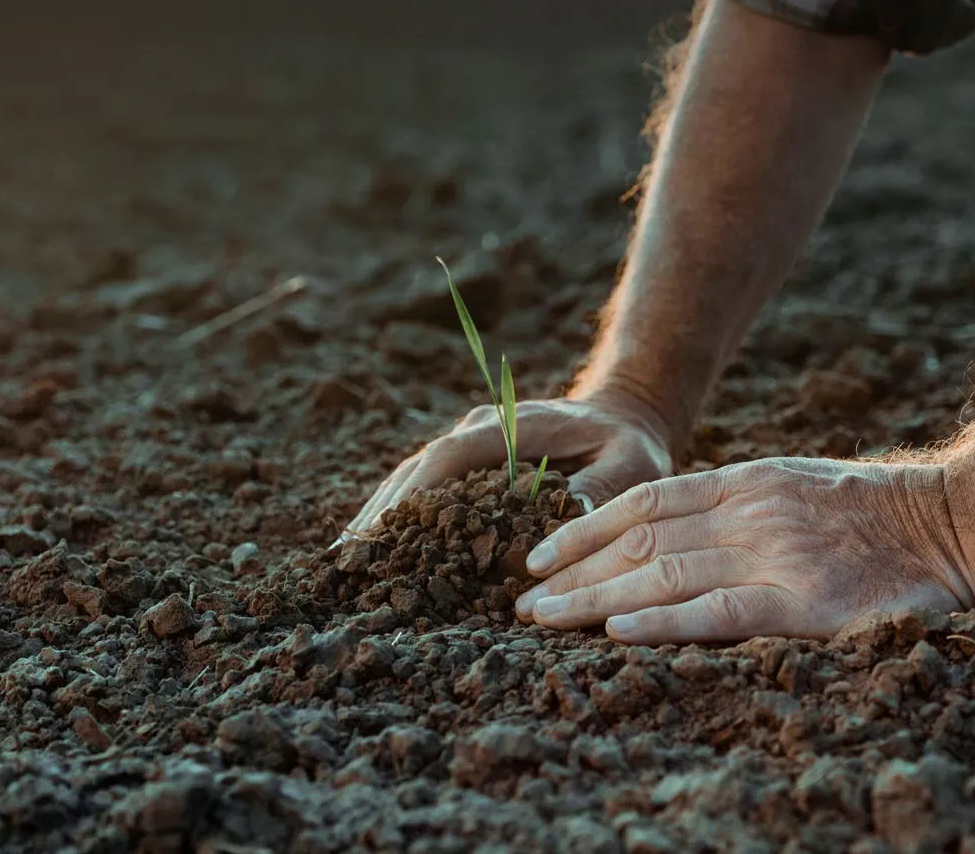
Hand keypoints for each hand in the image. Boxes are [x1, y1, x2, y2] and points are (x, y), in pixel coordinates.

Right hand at [345, 391, 672, 533]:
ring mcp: (470, 442)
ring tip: (342, 559)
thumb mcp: (631, 465)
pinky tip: (372, 548)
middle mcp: (480, 429)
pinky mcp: (468, 462)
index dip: (414, 492)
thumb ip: (599, 490)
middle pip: (418, 469)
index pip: (451, 457)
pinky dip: (397, 514)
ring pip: (412, 477)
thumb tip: (564, 520)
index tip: (383, 529)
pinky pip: (424, 486)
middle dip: (381, 511)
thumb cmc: (630, 445)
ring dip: (379, 515)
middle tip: (343, 558)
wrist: (624, 416)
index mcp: (512, 426)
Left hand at [513, 457, 974, 643]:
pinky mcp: (804, 602)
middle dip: (574, 571)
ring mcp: (776, 556)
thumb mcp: (803, 486)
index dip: (585, 527)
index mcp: (749, 482)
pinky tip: (618, 633)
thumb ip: (744, 505)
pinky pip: (719, 611)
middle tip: (524, 602)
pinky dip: (664, 622)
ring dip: (594, 599)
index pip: (646, 502)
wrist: (964, 523)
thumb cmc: (886, 516)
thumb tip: (678, 532)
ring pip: (663, 575)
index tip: (542, 555)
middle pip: (640, 540)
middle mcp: (751, 513)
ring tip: (544, 620)